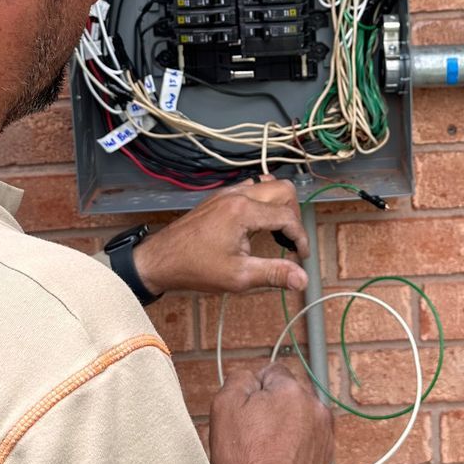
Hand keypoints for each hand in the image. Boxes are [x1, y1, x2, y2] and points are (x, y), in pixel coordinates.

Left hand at [132, 179, 309, 295]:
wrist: (161, 259)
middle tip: (290, 240)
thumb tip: (302, 279)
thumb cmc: (195, 267)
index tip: (301, 256)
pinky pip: (251, 188)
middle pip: (283, 190)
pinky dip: (263, 202)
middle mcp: (237, 195)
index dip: (300, 238)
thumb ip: (273, 274)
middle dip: (293, 215)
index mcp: (243, 211)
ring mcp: (227, 193)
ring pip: (268, 185)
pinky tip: (257, 225)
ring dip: (279, 205)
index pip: (287, 217)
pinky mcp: (219, 198)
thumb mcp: (238, 276)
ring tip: (276, 232)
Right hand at [208, 362, 333, 463]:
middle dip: (270, 408)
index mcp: (293, 390)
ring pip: (296, 419)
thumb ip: (238, 380)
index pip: (270, 372)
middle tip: (251, 434)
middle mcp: (316, 408)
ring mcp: (324, 435)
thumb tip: (250, 377)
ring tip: (263, 454)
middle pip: (286, 396)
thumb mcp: (225, 407)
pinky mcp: (326, 459)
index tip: (243, 412)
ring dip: (282, 429)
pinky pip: (304, 443)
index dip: (252, 391)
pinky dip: (291, 450)